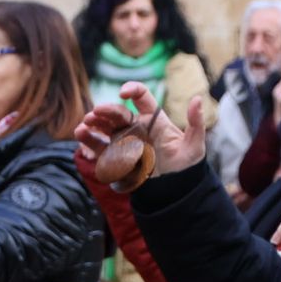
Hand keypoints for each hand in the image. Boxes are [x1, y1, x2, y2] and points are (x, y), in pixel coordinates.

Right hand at [74, 81, 206, 177]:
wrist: (176, 191)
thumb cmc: (187, 166)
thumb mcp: (194, 145)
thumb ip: (195, 123)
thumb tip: (198, 99)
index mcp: (154, 120)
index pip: (141, 98)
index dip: (133, 90)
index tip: (124, 93)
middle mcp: (137, 128)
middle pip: (119, 113)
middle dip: (106, 110)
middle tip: (95, 112)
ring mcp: (125, 142)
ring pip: (106, 128)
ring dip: (94, 124)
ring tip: (84, 125)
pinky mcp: (117, 158)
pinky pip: (101, 148)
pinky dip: (90, 141)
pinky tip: (81, 136)